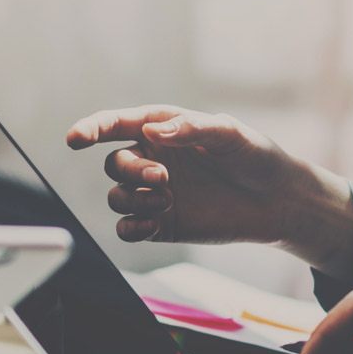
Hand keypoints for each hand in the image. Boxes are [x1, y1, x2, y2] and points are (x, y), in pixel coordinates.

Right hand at [65, 105, 352, 274]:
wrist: (277, 201)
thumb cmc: (255, 156)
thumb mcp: (229, 134)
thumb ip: (190, 129)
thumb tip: (151, 130)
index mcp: (163, 129)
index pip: (117, 125)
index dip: (92, 128)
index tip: (75, 138)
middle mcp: (153, 159)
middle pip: (115, 164)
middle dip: (132, 171)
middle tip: (164, 179)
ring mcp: (155, 193)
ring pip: (117, 197)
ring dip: (133, 200)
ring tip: (166, 201)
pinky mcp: (161, 223)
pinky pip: (127, 228)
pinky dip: (131, 228)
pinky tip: (153, 223)